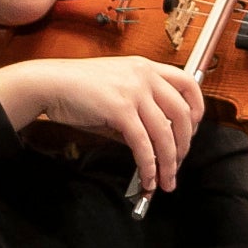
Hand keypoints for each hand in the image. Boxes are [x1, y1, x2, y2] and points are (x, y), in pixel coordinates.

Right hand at [0, 55, 205, 193]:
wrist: (49, 84)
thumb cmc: (79, 89)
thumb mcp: (117, 95)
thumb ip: (139, 115)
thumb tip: (155, 146)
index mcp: (147, 67)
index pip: (188, 84)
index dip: (198, 109)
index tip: (194, 130)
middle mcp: (145, 76)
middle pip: (183, 114)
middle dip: (184, 145)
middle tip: (178, 164)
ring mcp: (133, 91)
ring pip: (165, 133)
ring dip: (168, 163)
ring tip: (166, 180)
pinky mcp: (120, 109)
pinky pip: (143, 144)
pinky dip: (148, 166)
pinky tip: (147, 178)